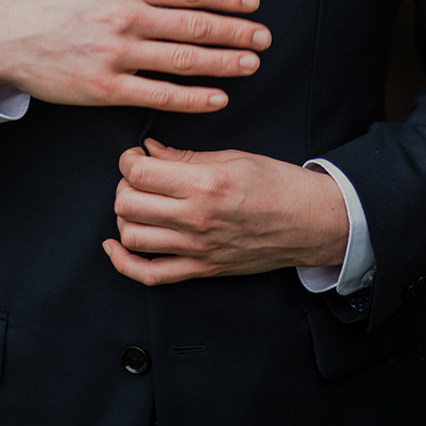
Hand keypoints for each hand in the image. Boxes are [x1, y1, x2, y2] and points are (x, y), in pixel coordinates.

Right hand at [0, 0, 270, 114]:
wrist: (3, 35)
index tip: (252, 3)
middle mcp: (126, 17)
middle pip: (195, 26)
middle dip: (236, 32)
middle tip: (263, 38)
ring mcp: (117, 54)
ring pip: (184, 61)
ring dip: (224, 64)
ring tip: (250, 65)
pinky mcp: (105, 87)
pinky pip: (158, 94)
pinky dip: (192, 98)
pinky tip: (217, 98)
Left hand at [103, 138, 349, 284]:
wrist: (309, 222)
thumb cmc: (277, 184)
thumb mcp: (232, 157)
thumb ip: (186, 156)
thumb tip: (149, 150)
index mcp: (205, 184)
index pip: (140, 173)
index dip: (128, 160)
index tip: (135, 155)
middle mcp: (197, 218)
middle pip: (128, 204)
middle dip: (123, 185)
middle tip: (137, 176)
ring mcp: (197, 248)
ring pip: (132, 238)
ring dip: (124, 217)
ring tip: (137, 203)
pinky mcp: (202, 269)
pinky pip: (150, 275)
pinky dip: (124, 263)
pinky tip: (116, 245)